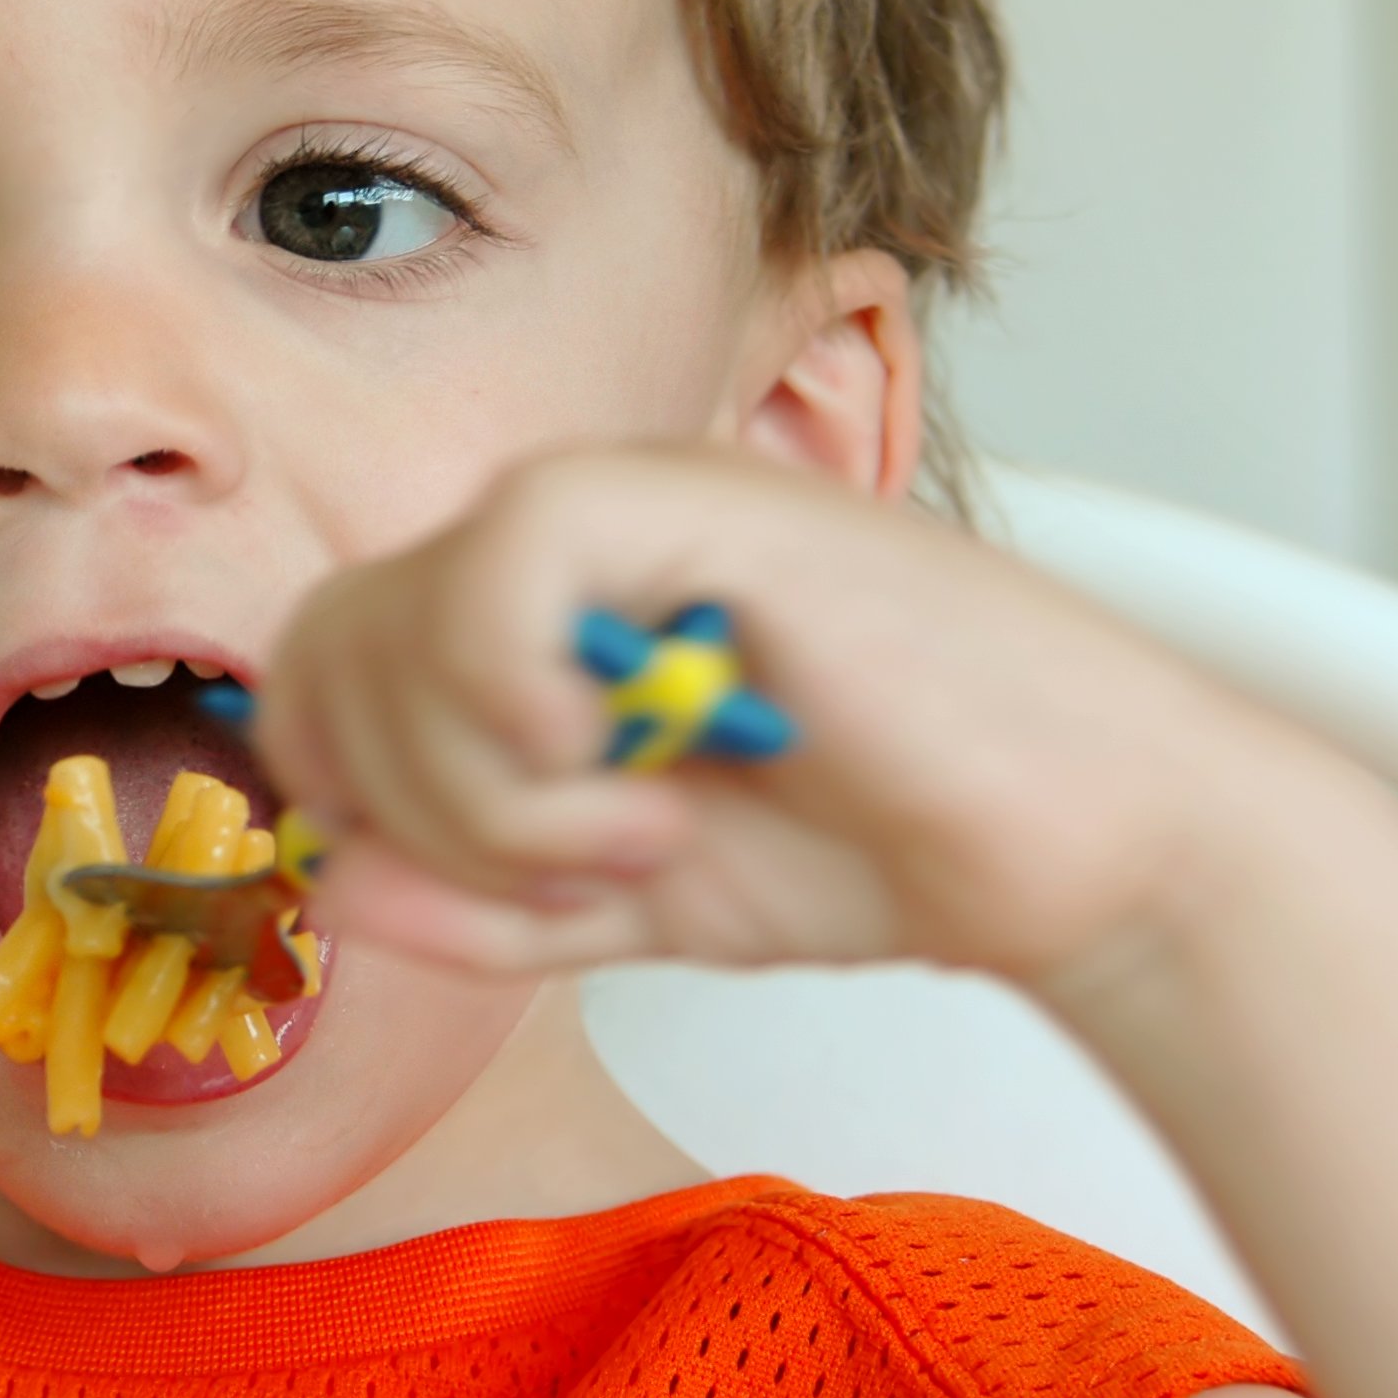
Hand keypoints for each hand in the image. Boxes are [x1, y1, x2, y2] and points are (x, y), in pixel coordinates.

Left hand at [253, 443, 1323, 988]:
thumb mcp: (615, 902)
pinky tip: (642, 780)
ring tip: (641, 840)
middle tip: (570, 879)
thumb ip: (469, 902)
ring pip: (392, 626)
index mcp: (526, 608)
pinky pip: (488, 576)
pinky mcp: (685, 494)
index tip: (473, 889)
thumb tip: (327, 877)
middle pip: (326, 652)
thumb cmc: (872, 849)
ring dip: (491, 797)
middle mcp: (554, 534)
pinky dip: (526, 724)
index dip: (348, 794)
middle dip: (415, 811)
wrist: (1077, 845)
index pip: (320, 670)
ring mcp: (619, 499)